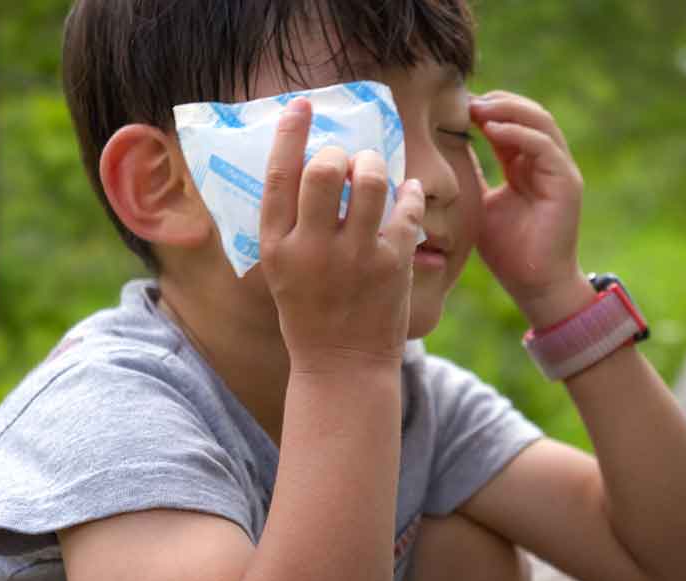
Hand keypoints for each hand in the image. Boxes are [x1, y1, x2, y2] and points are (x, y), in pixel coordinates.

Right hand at [260, 98, 424, 373]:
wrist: (342, 369)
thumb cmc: (308, 316)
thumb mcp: (282, 273)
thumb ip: (289, 226)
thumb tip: (306, 170)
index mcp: (278, 247)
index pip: (279, 175)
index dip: (290, 132)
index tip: (302, 106)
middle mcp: (313, 248)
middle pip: (325, 170)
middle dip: (338, 152)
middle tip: (345, 159)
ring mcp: (356, 257)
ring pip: (370, 180)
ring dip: (374, 165)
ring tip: (374, 171)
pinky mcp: (392, 266)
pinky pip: (406, 209)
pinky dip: (408, 194)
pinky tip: (406, 192)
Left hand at [470, 91, 593, 327]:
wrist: (534, 283)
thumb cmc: (508, 251)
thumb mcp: (480, 205)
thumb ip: (472, 177)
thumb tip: (444, 155)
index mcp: (526, 166)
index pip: (509, 124)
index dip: (484, 110)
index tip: (454, 105)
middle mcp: (546, 162)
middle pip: (527, 114)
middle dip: (497, 102)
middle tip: (465, 99)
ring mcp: (559, 170)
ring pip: (540, 121)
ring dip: (507, 110)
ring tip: (477, 107)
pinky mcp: (567, 182)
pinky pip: (544, 146)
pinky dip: (519, 134)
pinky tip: (492, 130)